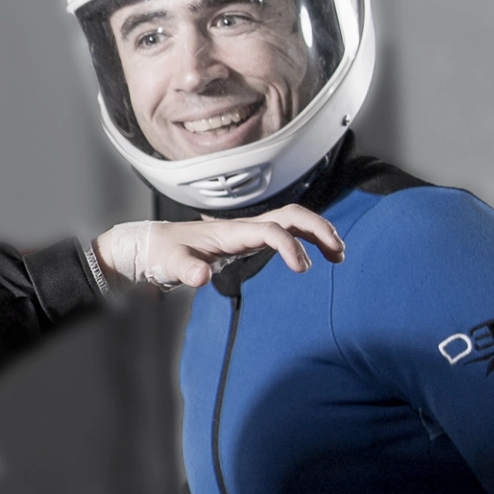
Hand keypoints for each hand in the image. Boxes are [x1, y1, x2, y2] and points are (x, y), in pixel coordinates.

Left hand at [95, 205, 344, 291]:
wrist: (154, 245)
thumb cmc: (163, 253)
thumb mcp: (170, 264)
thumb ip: (185, 271)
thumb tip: (199, 278)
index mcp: (231, 232)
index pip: (271, 230)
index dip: (290, 245)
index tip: (303, 268)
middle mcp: (244, 227)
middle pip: (291, 215)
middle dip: (318, 229)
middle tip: (338, 252)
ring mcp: (249, 231)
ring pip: (291, 220)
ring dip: (317, 232)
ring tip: (338, 254)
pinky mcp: (249, 240)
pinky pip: (284, 231)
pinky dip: (305, 239)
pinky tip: (316, 254)